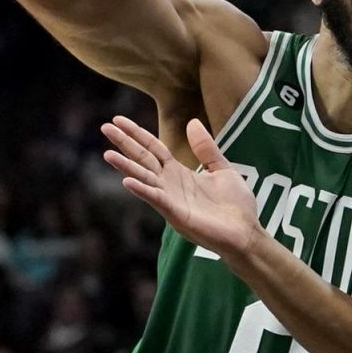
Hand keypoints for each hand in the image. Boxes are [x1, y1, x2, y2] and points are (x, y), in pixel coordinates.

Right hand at [101, 115, 262, 256]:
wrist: (246, 233)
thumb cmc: (236, 205)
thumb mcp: (222, 169)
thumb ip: (206, 148)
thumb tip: (192, 122)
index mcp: (179, 173)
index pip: (153, 148)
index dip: (137, 134)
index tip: (118, 119)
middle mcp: (170, 185)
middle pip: (143, 159)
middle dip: (125, 144)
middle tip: (105, 127)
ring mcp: (171, 200)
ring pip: (144, 179)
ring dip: (126, 166)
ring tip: (108, 153)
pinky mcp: (178, 215)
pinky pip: (157, 200)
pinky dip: (142, 190)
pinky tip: (127, 182)